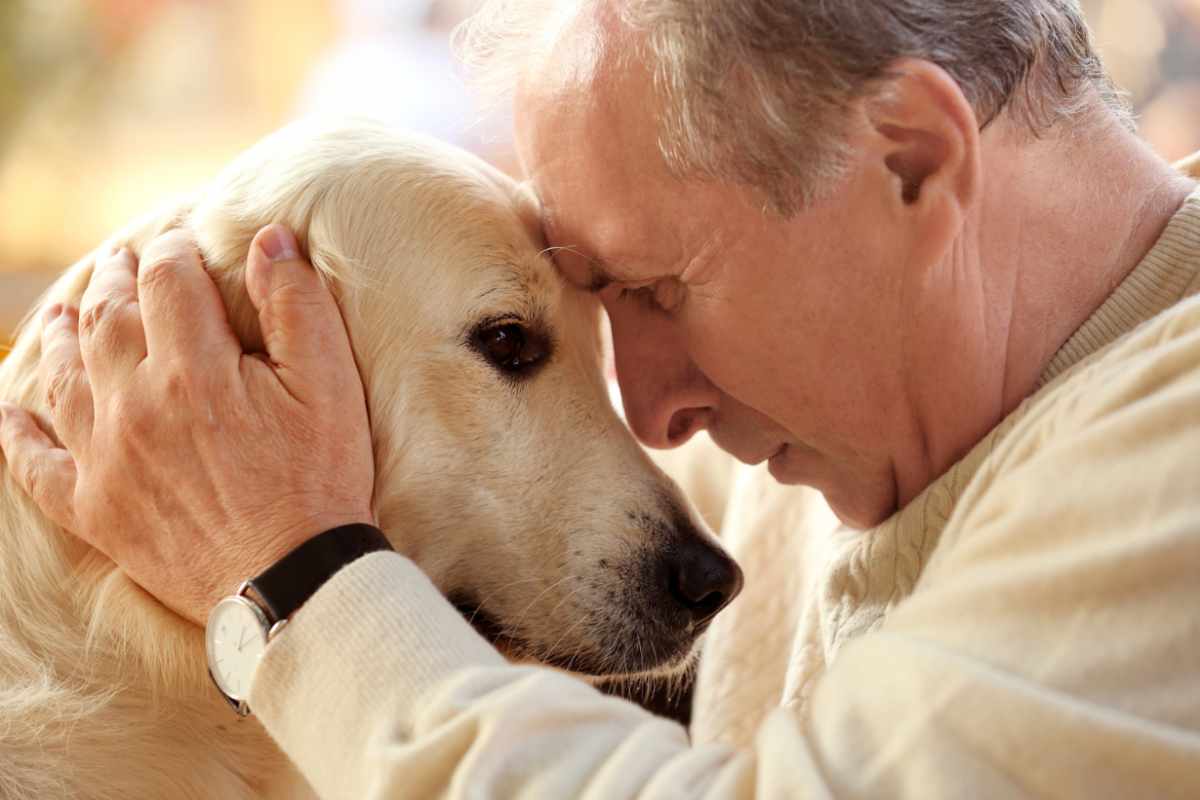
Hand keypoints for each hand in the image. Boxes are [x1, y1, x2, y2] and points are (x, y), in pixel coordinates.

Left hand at [0, 225, 374, 624]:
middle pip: (107, 319)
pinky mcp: (95, 511)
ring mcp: (106, 459)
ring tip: (63, 314)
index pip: (168, 281)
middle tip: (120, 261)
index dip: (173, 252)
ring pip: (64, 378)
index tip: (180, 243)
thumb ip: (297, 306)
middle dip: (115, 281)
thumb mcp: (329, 385)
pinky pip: (37, 465)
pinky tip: (11, 415)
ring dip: (60, 337)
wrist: (292, 581)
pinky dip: (18, 437)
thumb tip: (269, 238)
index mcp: (193, 368)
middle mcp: (134, 405)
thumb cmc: (320, 480)